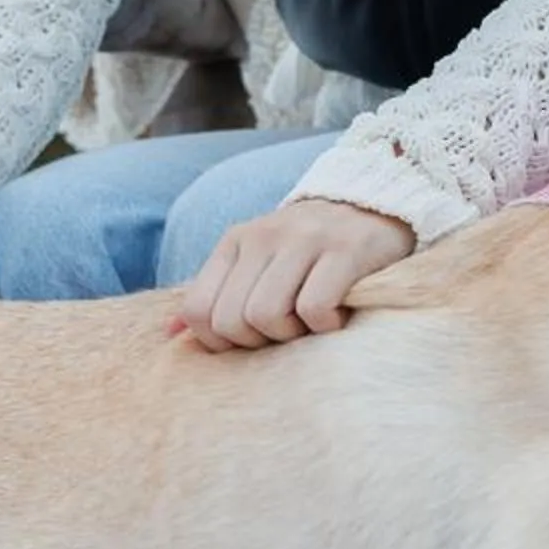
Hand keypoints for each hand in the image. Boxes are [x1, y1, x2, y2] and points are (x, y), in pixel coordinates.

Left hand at [169, 198, 415, 351]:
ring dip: (292, 335)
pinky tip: (339, 315)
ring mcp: (306, 239)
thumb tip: (169, 335)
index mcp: (236, 241)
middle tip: (289, 332)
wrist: (379, 206)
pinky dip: (325, 326)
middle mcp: (264, 236)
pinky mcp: (346, 249)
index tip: (254, 338)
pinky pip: (314, 309)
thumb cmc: (313, 252)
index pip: (197, 310)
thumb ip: (218, 295)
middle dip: (259, 342)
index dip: (220, 341)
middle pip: (231, 321)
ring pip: (266, 315)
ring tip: (312, 323)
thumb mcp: (259, 265)